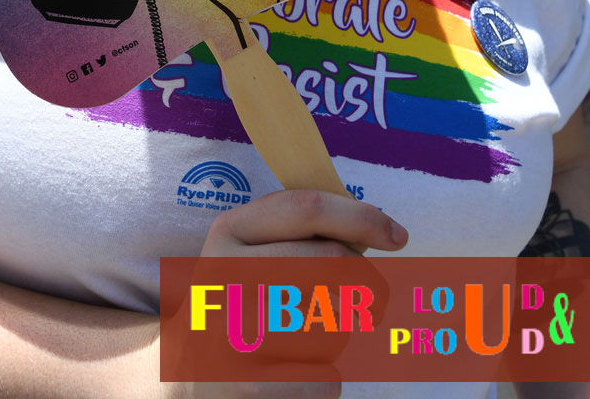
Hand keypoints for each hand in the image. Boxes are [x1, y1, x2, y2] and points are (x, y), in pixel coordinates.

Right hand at [182, 190, 406, 397]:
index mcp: (229, 230)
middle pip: (331, 263)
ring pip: (334, 324)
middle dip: (369, 282)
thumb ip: (301, 230)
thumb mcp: (251, 249)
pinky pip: (327, 377)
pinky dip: (328, 376)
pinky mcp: (245, 383)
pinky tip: (301, 370)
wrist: (191, 370)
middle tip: (376, 301)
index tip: (398, 236)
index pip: (307, 209)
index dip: (362, 217)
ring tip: (312, 338)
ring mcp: (230, 329)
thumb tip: (378, 230)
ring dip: (341, 334)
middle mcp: (224, 273)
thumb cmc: (243, 298)